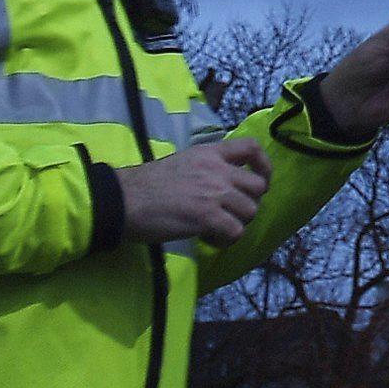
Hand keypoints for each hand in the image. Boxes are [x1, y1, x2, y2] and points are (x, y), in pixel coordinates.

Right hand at [115, 135, 272, 245]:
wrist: (124, 200)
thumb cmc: (147, 184)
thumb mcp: (182, 162)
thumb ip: (206, 168)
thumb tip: (222, 184)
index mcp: (209, 153)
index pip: (251, 147)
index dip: (264, 165)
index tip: (260, 180)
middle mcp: (217, 169)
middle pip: (258, 186)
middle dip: (249, 203)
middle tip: (231, 214)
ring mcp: (214, 192)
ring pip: (250, 211)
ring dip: (237, 223)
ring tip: (217, 229)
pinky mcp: (207, 216)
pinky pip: (235, 231)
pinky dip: (225, 240)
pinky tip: (208, 239)